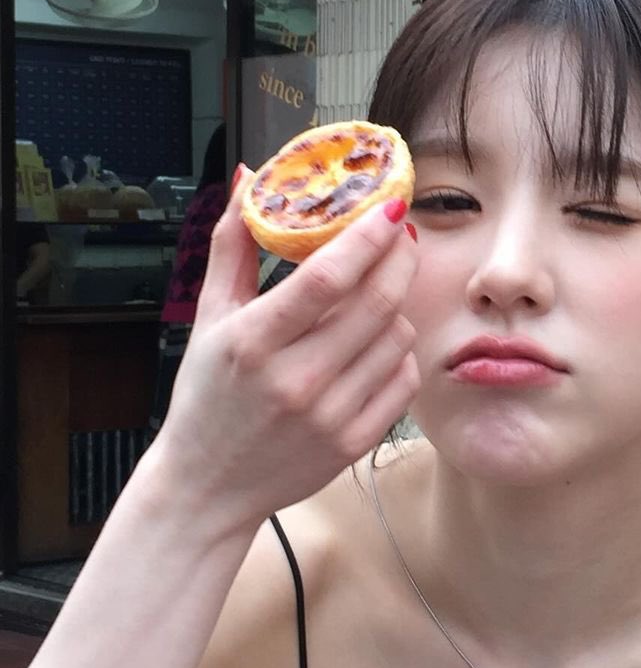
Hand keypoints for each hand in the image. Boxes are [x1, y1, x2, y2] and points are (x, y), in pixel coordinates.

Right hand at [152, 172, 419, 531]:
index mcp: (253, 342)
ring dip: (396, 303)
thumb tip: (248, 180)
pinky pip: (404, 380)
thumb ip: (230, 245)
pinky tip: (376, 343)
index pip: (326, 278)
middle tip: (402, 235)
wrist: (208, 487)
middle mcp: (295, 380)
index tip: (390, 207)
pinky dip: (398, 352)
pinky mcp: (353, 443)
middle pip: (377, 302)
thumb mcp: (209, 317)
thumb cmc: (207, 397)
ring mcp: (329, 415)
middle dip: (400, 256)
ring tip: (376, 294)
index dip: (366, 237)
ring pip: (397, 336)